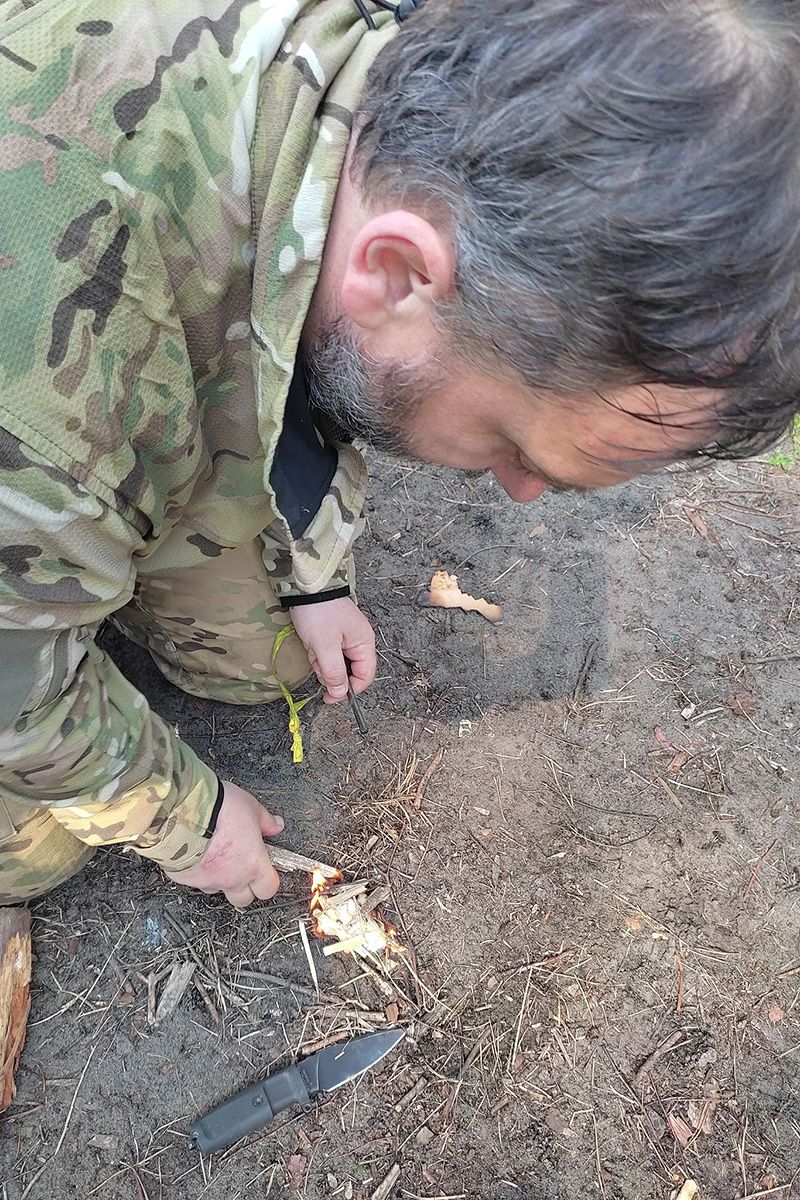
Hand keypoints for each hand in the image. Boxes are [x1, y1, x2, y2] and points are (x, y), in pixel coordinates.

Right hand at [165, 781, 282, 907]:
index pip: (268, 889)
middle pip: (244, 899)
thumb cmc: (218, 810)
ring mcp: (207, 881)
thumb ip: (265, 821)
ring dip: (221, 879)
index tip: (266, 869)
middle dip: (245, 887)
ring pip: (218, 890)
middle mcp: (231, 878)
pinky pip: (196, 882)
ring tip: (218, 858)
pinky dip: (199, 872)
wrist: (183, 811)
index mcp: (252, 864)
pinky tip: (198, 854)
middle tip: (243, 866)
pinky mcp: (185, 879)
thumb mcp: (251, 807)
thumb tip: (275, 825)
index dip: (268, 881)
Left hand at [289, 596, 375, 703]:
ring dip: (321, 662)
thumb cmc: (319, 614)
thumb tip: (340, 694)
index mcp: (364, 644)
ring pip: (335, 665)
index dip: (348, 691)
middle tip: (317, 660)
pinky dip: (317, 653)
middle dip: (329, 672)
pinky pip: (327, 654)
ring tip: (312, 647)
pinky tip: (310, 642)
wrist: (306, 586)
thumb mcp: (325, 646)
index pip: (364, 677)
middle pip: (348, 672)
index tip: (329, 697)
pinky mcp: (334, 635)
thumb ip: (334, 672)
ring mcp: (346, 638)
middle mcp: (359, 642)